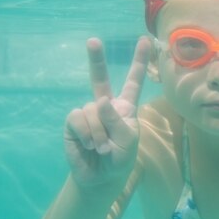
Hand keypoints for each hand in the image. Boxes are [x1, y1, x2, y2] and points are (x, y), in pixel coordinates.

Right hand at [64, 37, 150, 188]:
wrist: (100, 177)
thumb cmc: (120, 158)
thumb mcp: (127, 140)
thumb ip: (116, 120)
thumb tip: (99, 100)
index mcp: (125, 107)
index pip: (134, 81)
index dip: (139, 61)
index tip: (145, 40)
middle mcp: (106, 105)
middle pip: (100, 78)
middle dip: (96, 59)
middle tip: (93, 41)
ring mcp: (88, 112)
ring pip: (91, 109)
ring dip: (98, 132)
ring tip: (102, 148)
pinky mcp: (73, 122)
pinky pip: (78, 118)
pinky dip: (86, 133)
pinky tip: (89, 146)